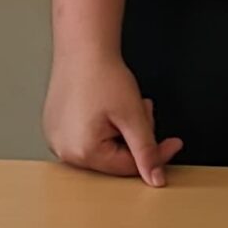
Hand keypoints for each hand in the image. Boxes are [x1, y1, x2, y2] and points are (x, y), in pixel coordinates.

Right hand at [44, 51, 180, 184]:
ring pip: (102, 147)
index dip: (156, 154)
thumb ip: (147, 152)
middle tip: (142, 112)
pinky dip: (103, 126)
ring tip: (124, 106)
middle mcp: (64, 149)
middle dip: (135, 138)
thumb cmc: (102, 75)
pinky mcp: (55, 127)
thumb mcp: (134, 117)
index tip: (172, 144)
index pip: (129, 167)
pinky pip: (86, 136)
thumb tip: (155, 179)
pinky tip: (107, 108)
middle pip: (114, 158)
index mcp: (82, 151)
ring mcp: (56, 138)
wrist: (82, 48)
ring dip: (120, 132)